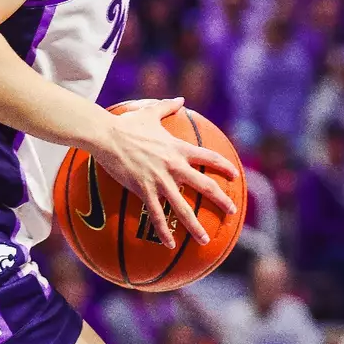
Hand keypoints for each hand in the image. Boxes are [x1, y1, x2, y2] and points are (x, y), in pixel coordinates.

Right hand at [87, 98, 237, 248]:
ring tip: (205, 240)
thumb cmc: (128, 124)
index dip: (223, 166)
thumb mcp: (150, 112)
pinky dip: (164, 231)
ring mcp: (160, 180)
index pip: (208, 157)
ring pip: (183, 207)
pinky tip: (170, 244)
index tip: (235, 176)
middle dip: (221, 200)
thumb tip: (181, 99)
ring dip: (196, 226)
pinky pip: (157, 215)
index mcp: (178, 148)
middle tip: (232, 211)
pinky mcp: (144, 190)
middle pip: (204, 186)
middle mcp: (174, 166)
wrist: (108, 136)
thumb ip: (168, 106)